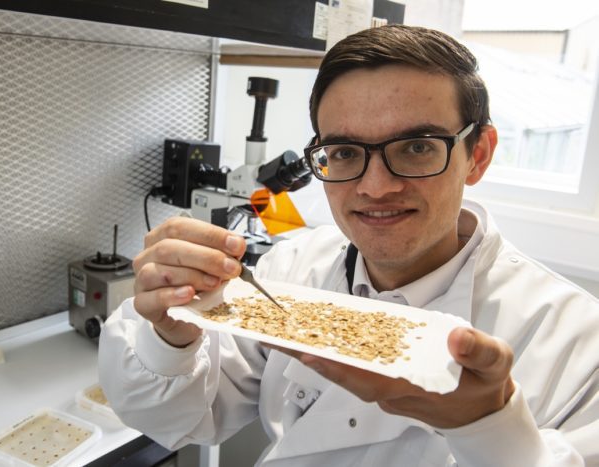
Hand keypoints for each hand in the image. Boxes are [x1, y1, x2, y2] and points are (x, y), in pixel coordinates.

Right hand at [133, 217, 245, 346]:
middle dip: (206, 256)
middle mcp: (148, 255)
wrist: (184, 318)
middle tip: (231, 268)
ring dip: (192, 275)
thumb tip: (236, 247)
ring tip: (214, 283)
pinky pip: (152, 298)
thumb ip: (220, 254)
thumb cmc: (194, 286)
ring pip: (160, 271)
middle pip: (169, 247)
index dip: (210, 234)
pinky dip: (172, 295)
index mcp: (162, 237)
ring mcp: (141, 280)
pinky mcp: (142, 304)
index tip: (235, 245)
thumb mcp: (210, 266)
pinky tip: (189, 294)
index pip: (180, 226)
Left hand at [267, 327, 514, 427]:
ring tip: (284, 331)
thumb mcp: (495, 364)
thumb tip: (457, 337)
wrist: (483, 409)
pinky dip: (333, 352)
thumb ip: (479, 351)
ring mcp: (385, 387)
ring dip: (314, 352)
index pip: (368, 380)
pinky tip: (316, 334)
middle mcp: (391, 390)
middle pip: (344, 374)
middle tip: (275, 334)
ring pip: (344, 369)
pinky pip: (353, 366)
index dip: (338, 368)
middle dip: (310, 355)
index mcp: (413, 387)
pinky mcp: (384, 379)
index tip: (309, 353)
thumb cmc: (485, 384)